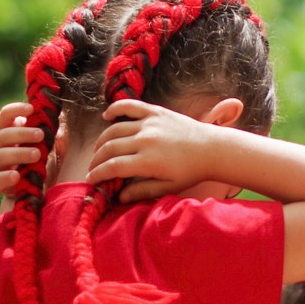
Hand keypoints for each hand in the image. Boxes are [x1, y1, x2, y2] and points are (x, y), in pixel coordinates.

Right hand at [0, 102, 47, 195]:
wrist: (36, 187)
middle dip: (22, 133)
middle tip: (40, 134)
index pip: (5, 116)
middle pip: (3, 135)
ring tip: (37, 154)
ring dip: (18, 153)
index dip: (15, 110)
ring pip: (0, 155)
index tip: (32, 108)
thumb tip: (61, 131)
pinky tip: (16, 175)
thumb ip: (53, 136)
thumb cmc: (41, 161)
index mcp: (8, 132)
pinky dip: (5, 177)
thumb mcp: (49, 146)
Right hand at [86, 97, 240, 201]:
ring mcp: (149, 124)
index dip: (97, 174)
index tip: (90, 180)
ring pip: (114, 129)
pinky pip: (129, 106)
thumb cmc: (192, 172)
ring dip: (101, 140)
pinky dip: (115, 109)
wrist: (213, 150)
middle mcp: (145, 140)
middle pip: (109, 148)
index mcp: (148, 162)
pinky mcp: (155, 112)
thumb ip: (142, 190)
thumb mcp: (168, 187)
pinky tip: (106, 116)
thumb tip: (119, 197)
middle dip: (96, 160)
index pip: (112, 167)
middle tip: (92, 168)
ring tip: (98, 151)